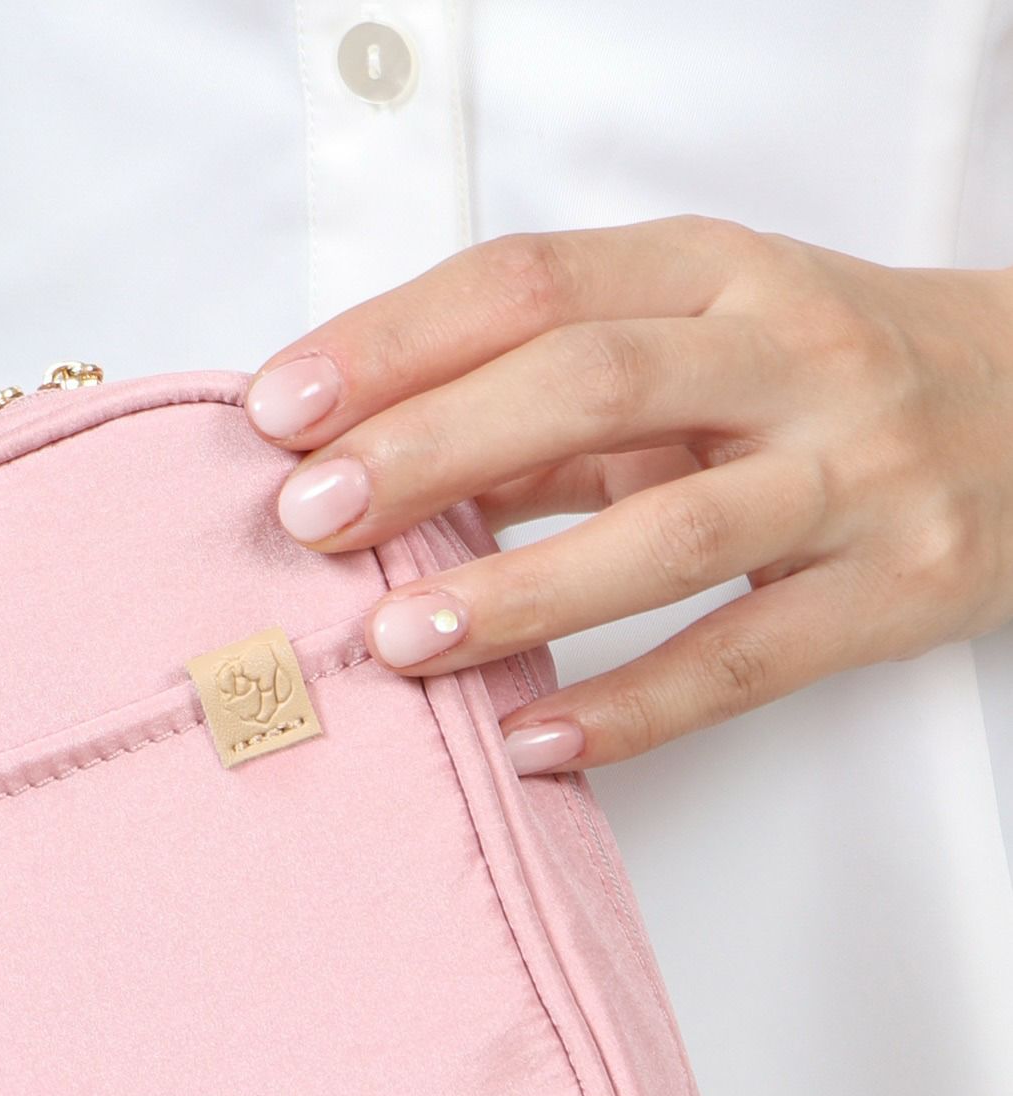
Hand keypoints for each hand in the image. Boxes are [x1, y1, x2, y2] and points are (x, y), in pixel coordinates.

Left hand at [244, 215, 1012, 770]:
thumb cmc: (833, 374)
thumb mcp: (704, 338)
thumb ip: (558, 398)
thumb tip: (387, 462)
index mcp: (722, 269)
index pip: (533, 281)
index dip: (396, 341)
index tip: (283, 409)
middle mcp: (793, 355)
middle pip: (589, 386)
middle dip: (431, 450)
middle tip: (312, 518)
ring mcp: (854, 475)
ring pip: (670, 532)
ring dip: (520, 591)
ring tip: (399, 640)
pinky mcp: (896, 591)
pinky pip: (745, 661)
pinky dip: (629, 711)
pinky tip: (530, 742)